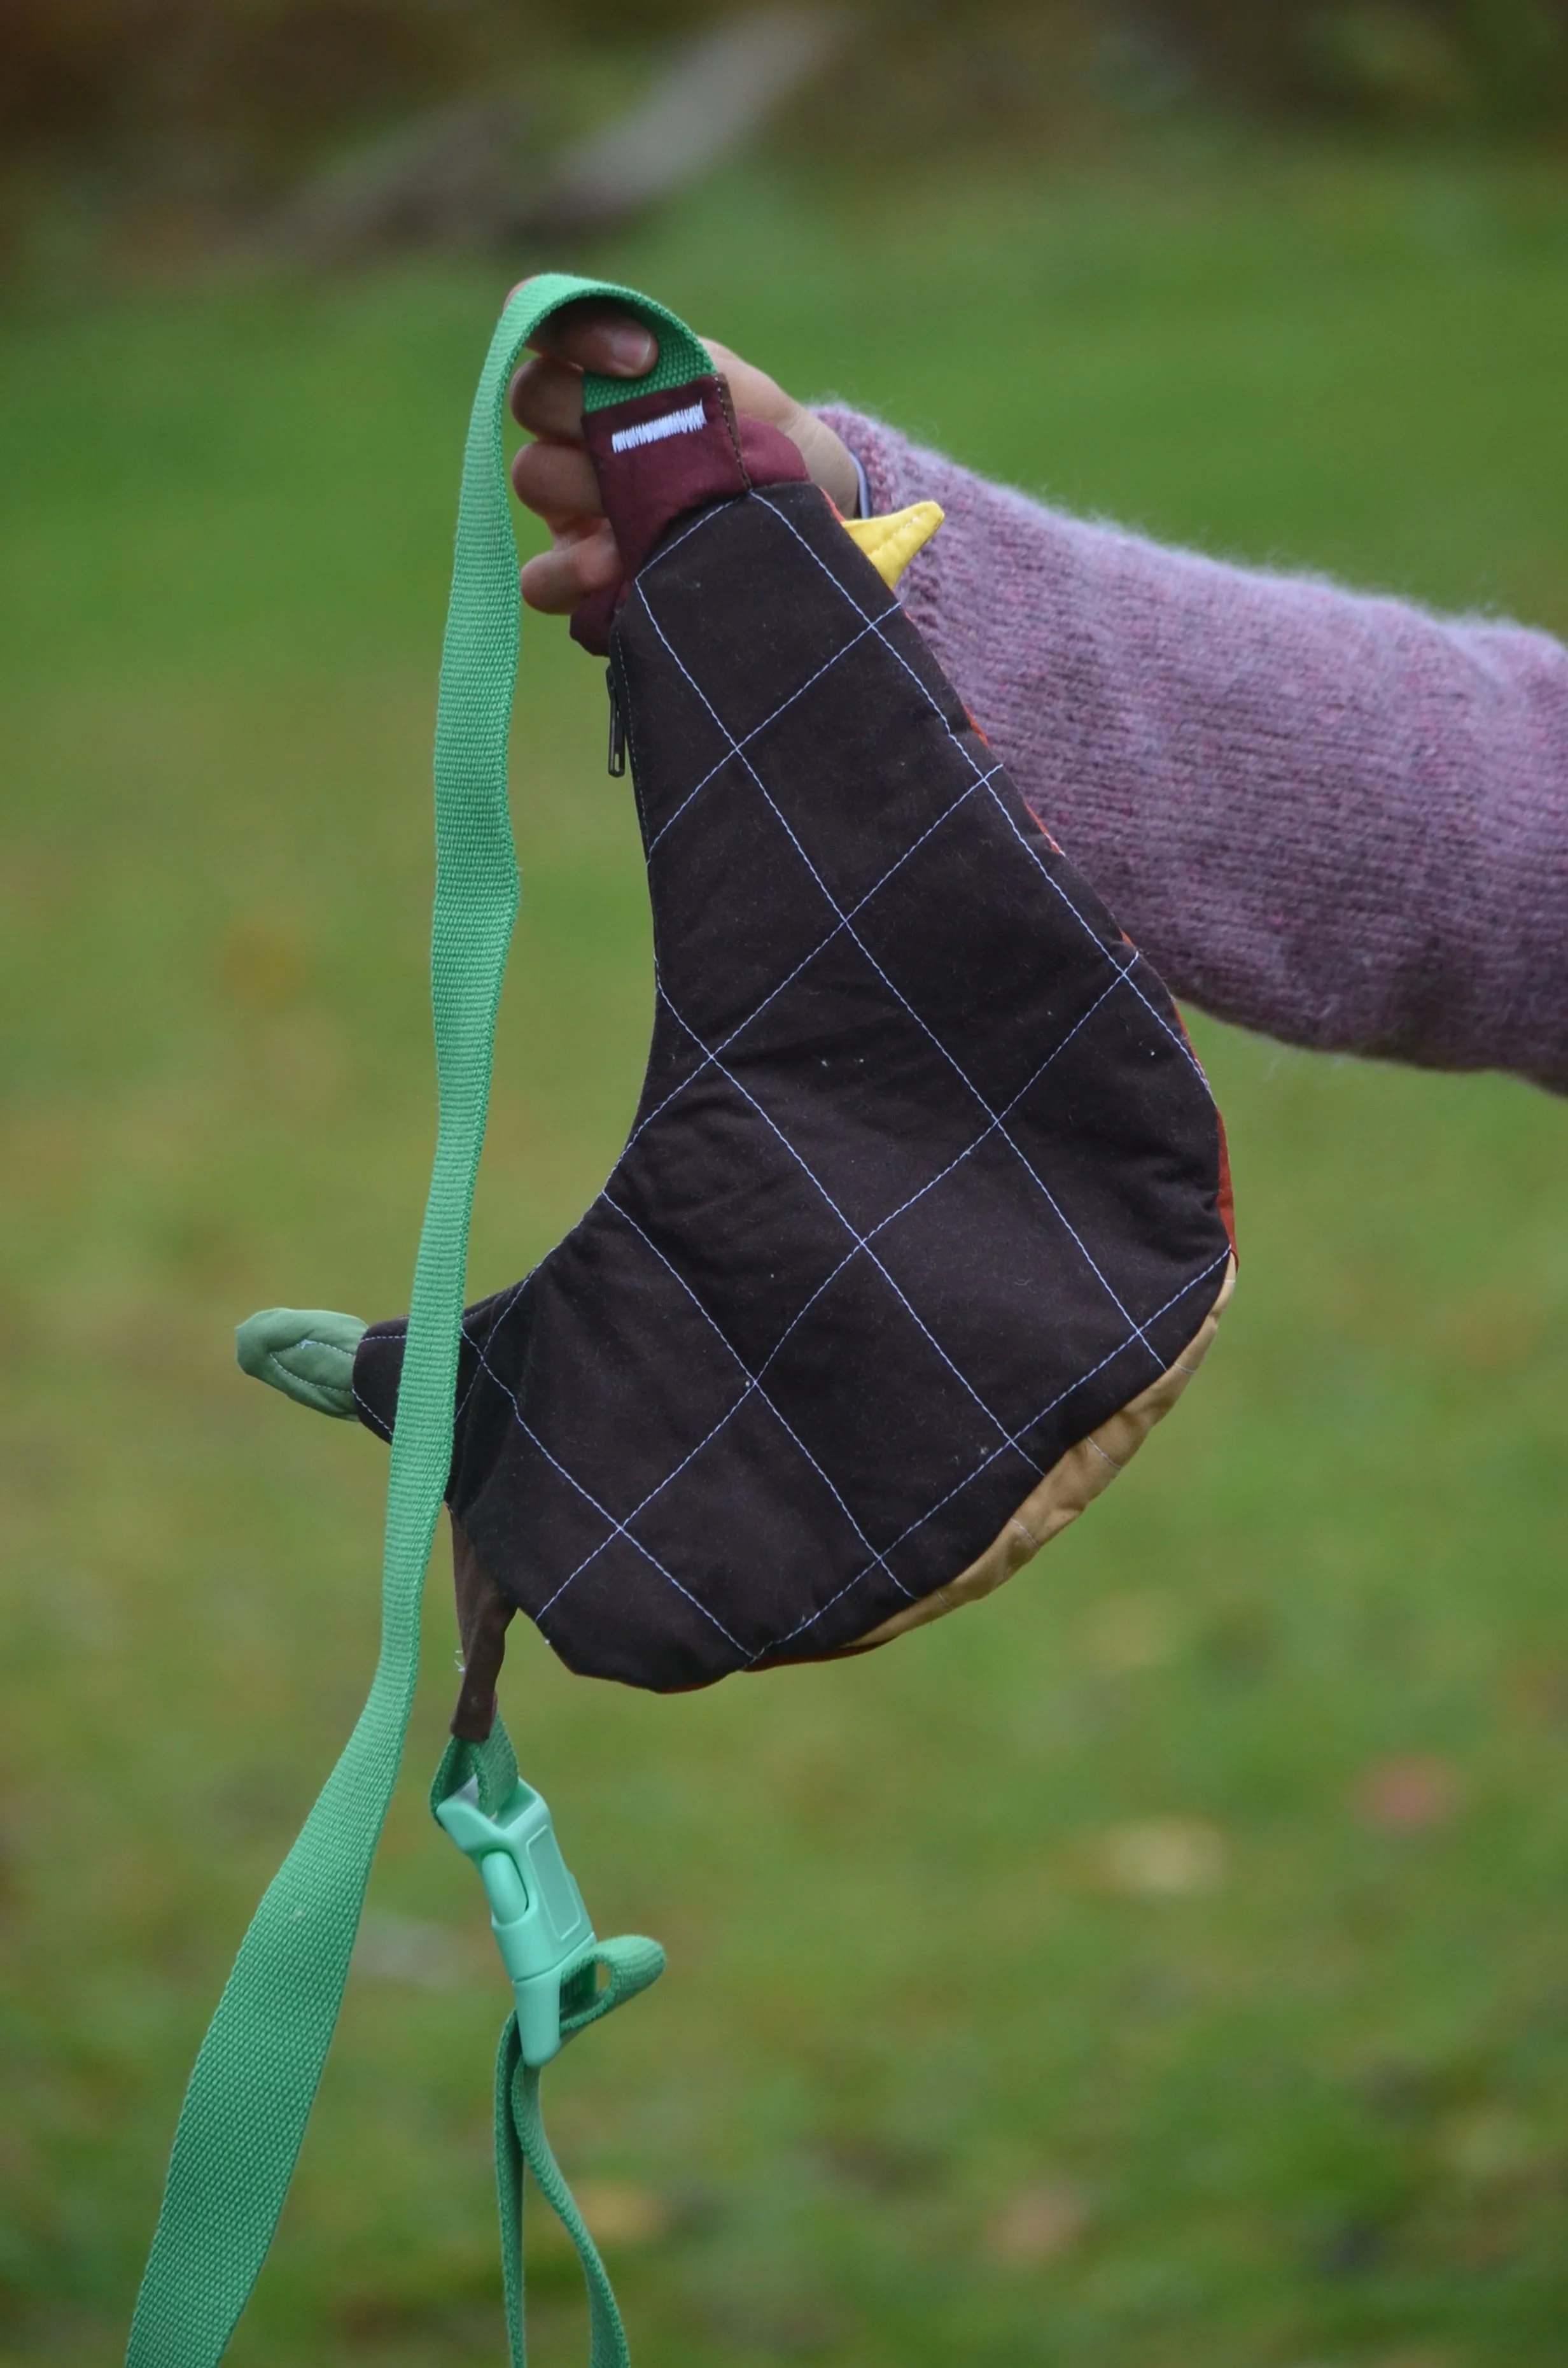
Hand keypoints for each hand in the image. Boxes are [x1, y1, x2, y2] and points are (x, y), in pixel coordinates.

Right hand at [508, 291, 859, 615]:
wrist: (807, 523)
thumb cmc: (774, 450)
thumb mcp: (753, 399)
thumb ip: (698, 368)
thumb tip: (646, 372)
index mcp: (611, 375)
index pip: (554, 325)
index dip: (574, 328)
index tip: (642, 358)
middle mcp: (577, 432)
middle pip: (529, 395)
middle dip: (579, 408)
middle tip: (645, 439)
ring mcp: (570, 505)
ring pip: (531, 474)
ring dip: (580, 488)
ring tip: (648, 513)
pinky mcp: (575, 577)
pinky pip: (537, 577)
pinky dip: (568, 571)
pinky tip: (619, 571)